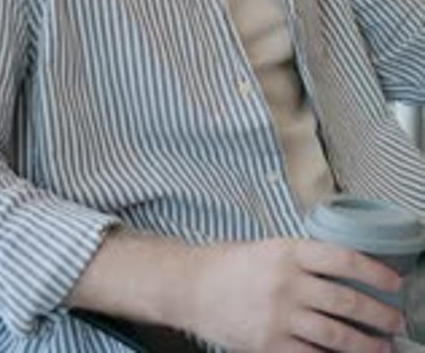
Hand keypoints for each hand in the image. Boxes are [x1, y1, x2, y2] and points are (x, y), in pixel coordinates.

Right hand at [189, 237, 402, 352]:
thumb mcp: (271, 248)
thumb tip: (347, 272)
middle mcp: (286, 283)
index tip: (393, 283)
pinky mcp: (269, 345)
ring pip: (335, 335)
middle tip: (395, 321)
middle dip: (377, 314)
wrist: (194, 287)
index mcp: (289, 251)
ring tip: (381, 347)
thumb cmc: (234, 264)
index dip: (374, 272)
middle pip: (345, 301)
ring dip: (365, 345)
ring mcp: (278, 317)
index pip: (343, 259)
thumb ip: (305, 258)